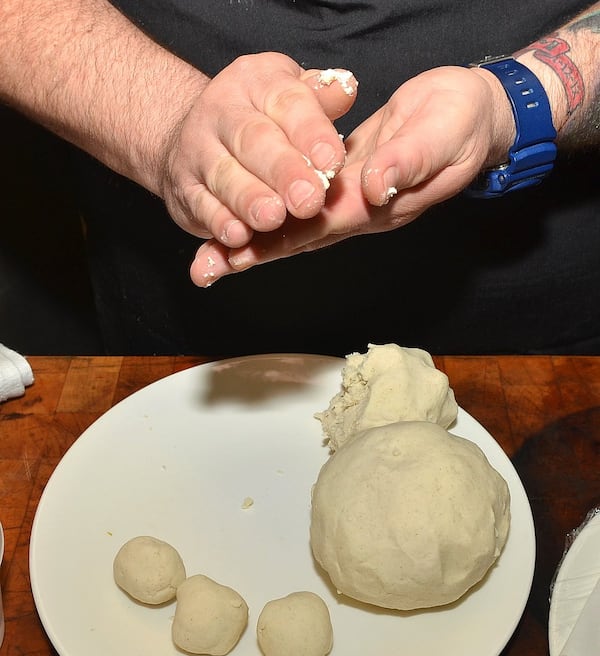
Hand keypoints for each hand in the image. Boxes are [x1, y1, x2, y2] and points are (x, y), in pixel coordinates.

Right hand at [159, 53, 356, 254]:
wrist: (192, 136)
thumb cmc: (260, 119)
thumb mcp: (290, 97)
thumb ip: (320, 99)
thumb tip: (347, 88)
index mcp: (258, 81)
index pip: (288, 102)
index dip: (311, 133)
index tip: (333, 162)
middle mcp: (222, 110)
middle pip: (254, 139)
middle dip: (283, 171)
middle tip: (308, 200)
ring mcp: (198, 150)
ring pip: (225, 175)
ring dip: (249, 199)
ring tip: (272, 218)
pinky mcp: (184, 187)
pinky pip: (201, 205)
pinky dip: (218, 222)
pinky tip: (237, 236)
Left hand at [189, 65, 513, 284]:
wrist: (472, 114)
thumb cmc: (463, 122)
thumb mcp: (445, 134)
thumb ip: (411, 161)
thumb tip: (373, 186)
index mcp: (380, 205)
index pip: (320, 228)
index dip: (279, 239)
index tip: (238, 253)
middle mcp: (359, 211)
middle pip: (297, 238)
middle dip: (251, 253)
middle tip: (205, 268)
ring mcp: (348, 199)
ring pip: (292, 225)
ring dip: (252, 240)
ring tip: (209, 257)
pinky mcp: (341, 180)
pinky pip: (298, 203)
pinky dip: (269, 214)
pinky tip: (241, 220)